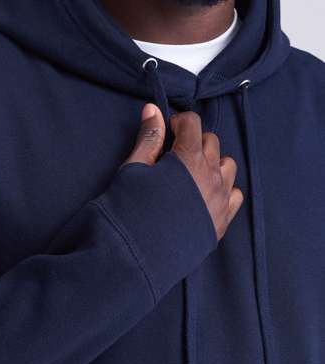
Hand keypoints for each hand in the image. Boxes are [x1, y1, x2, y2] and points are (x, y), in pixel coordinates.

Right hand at [119, 103, 243, 240]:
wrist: (135, 254)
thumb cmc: (129, 208)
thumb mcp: (134, 168)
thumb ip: (149, 137)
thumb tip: (153, 109)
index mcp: (189, 158)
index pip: (193, 123)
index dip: (178, 122)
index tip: (167, 132)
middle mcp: (211, 175)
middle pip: (212, 142)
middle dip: (194, 141)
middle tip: (173, 155)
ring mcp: (219, 199)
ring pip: (228, 166)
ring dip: (212, 162)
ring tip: (191, 174)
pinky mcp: (221, 221)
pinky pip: (235, 195)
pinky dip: (224, 188)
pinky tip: (205, 194)